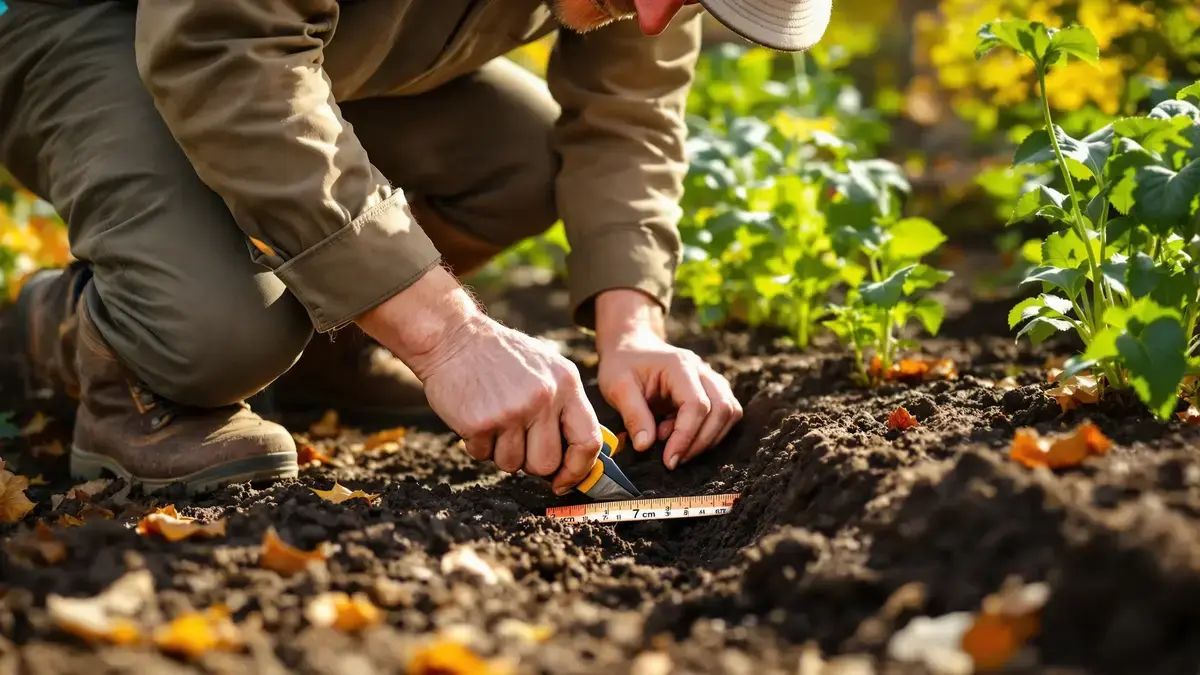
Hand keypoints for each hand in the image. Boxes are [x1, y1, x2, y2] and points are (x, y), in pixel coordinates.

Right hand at [358, 266, 603, 493]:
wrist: (452, 337)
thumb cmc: (500, 357)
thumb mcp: (546, 369)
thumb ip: (565, 407)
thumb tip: (579, 455)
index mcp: (567, 383)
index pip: (588, 440)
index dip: (578, 469)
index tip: (564, 481)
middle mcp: (544, 397)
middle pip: (546, 463)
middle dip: (530, 463)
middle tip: (515, 441)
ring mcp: (512, 410)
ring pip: (512, 465)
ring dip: (500, 452)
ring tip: (493, 420)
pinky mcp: (481, 422)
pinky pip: (483, 456)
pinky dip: (477, 444)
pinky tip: (474, 416)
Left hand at [594, 289, 741, 468]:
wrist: (632, 346)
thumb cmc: (623, 364)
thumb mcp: (617, 387)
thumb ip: (633, 415)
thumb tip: (645, 447)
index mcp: (679, 365)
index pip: (697, 405)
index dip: (686, 437)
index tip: (669, 460)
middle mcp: (702, 370)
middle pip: (722, 409)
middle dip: (700, 442)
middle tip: (673, 460)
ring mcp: (712, 378)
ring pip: (730, 412)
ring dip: (709, 438)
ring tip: (675, 444)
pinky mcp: (713, 389)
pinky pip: (726, 414)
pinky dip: (710, 432)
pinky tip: (682, 434)